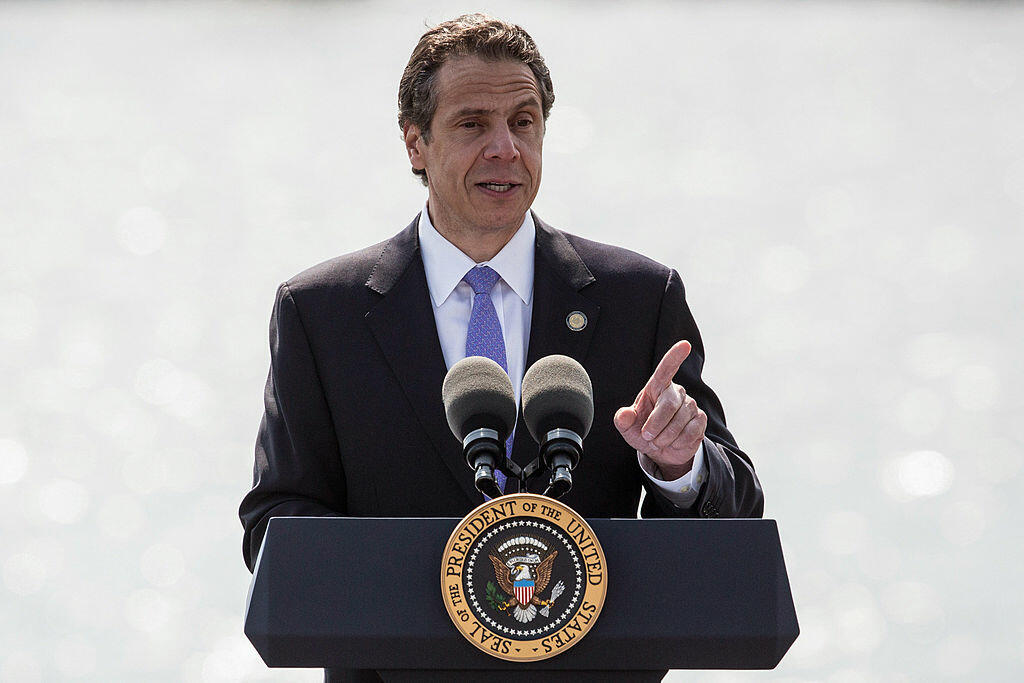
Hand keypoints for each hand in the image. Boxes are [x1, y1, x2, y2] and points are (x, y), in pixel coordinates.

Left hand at [613, 340, 706, 479]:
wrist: (661, 450)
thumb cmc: (643, 431)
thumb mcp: (628, 428)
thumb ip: (623, 420)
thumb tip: (624, 414)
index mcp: (657, 387)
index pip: (666, 369)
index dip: (675, 357)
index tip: (685, 345)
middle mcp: (677, 392)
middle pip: (669, 405)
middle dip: (655, 425)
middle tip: (647, 436)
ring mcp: (690, 405)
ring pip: (679, 423)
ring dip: (665, 437)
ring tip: (659, 440)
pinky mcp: (701, 420)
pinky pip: (690, 433)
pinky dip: (677, 443)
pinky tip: (673, 442)